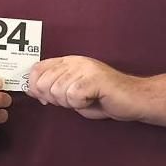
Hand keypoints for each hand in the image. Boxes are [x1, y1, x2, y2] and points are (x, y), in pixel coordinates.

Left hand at [26, 56, 146, 121]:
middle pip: (43, 83)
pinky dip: (80, 104)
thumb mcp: (72, 94)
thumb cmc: (104, 98)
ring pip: (57, 91)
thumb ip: (53, 90)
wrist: (134, 99)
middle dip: (54, 99)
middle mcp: (74, 61)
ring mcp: (84, 68)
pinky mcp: (94, 78)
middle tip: (73, 100)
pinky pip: (73, 96)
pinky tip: (92, 99)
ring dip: (69, 103)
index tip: (48, 99)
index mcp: (67, 62)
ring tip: (86, 99)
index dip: (36, 88)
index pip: (37, 70)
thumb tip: (31, 90)